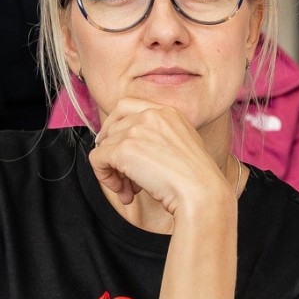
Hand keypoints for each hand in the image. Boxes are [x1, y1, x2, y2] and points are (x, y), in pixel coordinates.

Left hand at [87, 98, 233, 219]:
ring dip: (114, 172)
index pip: (126, 106)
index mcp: (168, 111)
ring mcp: (136, 130)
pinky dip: (104, 177)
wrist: (202, 193)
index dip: (113, 124)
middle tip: (129, 180)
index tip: (112, 143)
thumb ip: (158, 137)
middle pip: (113, 129)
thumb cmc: (197, 179)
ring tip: (130, 191)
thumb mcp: (183, 145)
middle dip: (116, 156)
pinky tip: (123, 192)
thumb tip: (128, 147)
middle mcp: (151, 115)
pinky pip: (97, 159)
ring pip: (104, 147)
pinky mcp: (123, 149)